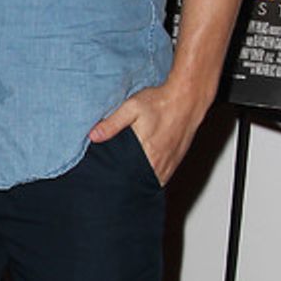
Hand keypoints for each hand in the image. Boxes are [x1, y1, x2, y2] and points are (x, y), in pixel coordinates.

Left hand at [88, 75, 212, 185]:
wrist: (187, 99)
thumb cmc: (160, 102)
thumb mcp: (131, 107)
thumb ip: (112, 124)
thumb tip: (93, 136)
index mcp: (147, 152)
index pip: (128, 177)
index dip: (117, 180)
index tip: (107, 180)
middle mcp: (160, 161)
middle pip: (139, 181)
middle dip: (127, 181)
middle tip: (115, 179)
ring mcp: (170, 163)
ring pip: (152, 181)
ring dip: (141, 180)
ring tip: (128, 178)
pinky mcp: (177, 160)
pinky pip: (163, 177)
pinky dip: (153, 177)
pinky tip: (144, 172)